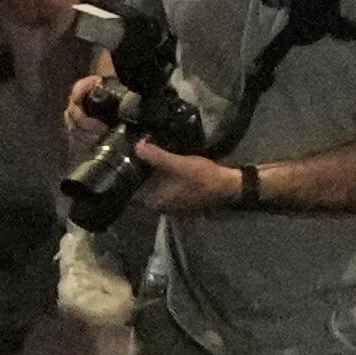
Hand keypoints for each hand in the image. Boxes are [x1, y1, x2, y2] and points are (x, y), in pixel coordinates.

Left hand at [131, 142, 250, 216]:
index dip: (129, 172)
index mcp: (155, 202)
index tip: (127, 157)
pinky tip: (169, 166)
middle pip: (143, 188)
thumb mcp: (179, 163)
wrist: (228, 188)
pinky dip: (165, 180)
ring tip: (153, 155)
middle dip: (142, 172)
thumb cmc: (203, 178)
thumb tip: (136, 146)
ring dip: (154, 175)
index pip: (131, 189)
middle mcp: (160, 208)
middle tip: (140, 151)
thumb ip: (157, 156)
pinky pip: (166, 190)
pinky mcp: (181, 203)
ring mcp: (171, 207)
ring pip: (155, 189)